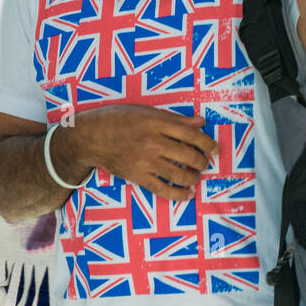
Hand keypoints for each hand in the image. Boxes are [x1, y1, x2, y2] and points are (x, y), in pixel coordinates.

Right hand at [56, 105, 217, 201]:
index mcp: (157, 123)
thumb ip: (174, 119)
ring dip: (193, 178)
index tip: (214, 149)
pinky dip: (179, 194)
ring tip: (195, 177)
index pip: (192, 135)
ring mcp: (146, 161)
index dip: (207, 143)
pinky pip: (163, 189)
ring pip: (179, 174)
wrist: (90, 137)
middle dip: (202, 162)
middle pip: (189, 155)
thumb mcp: (146, 111)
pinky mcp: (138, 176)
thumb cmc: (118, 119)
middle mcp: (154, 142)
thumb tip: (199, 122)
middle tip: (203, 163)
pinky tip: (187, 194)